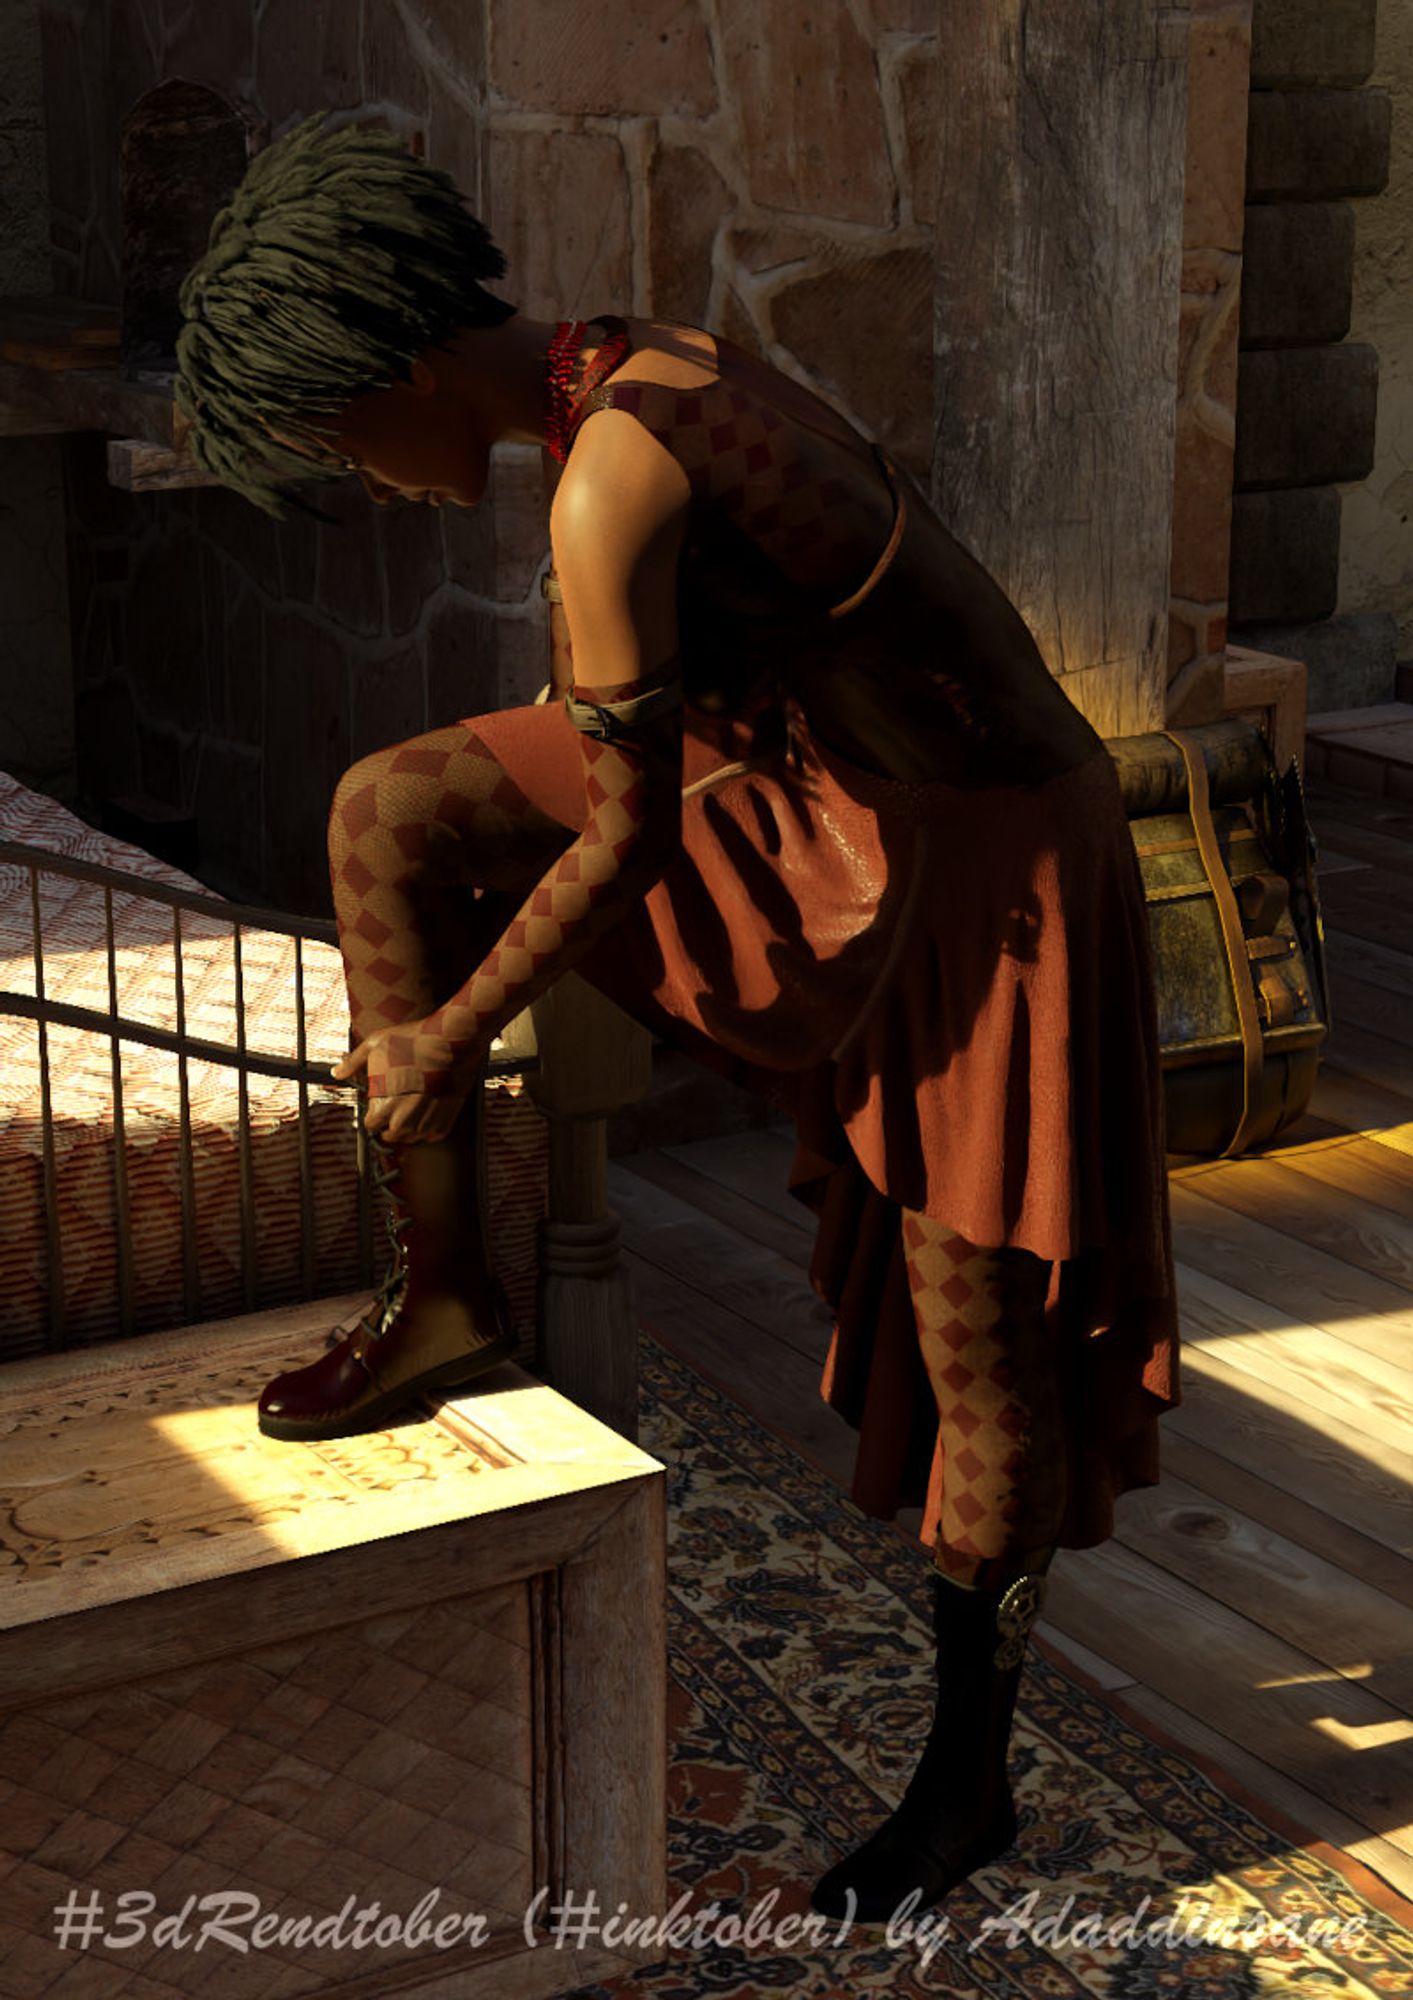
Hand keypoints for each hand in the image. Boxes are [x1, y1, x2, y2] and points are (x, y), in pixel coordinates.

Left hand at [331, 1023, 481, 1144]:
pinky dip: (429, 1125)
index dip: (374, 1113)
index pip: (371, 1125)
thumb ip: (353, 1062)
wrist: (453, 1041)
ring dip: (409, 1126)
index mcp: (383, 1108)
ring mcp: (426, 1124)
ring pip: (411, 1137)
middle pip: (391, 1135)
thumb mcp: (376, 1044)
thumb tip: (336, 1072)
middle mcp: (403, 1122)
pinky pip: (431, 1134)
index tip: (380, 1101)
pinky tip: (429, 1106)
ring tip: (413, 1103)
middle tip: (398, 1101)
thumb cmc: (414, 1040)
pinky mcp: (446, 1122)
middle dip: (390, 1121)